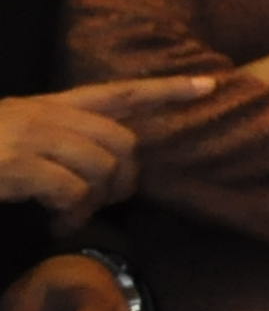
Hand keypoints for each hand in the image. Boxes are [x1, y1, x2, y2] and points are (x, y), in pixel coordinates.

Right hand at [0, 76, 213, 221]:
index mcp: (46, 106)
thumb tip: (108, 170)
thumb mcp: (17, 139)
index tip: (208, 87)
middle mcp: (42, 114)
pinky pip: (72, 190)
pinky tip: (53, 223)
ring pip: (103, 166)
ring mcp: (28, 136)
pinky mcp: (16, 164)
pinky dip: (70, 214)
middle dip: (125, 177)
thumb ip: (58, 144)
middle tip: (102, 203)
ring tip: (67, 217)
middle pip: (122, 141)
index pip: (117, 91)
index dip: (163, 91)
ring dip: (94, 202)